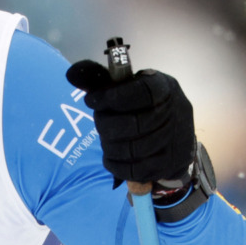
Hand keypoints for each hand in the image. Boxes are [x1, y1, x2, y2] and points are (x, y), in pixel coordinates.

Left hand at [65, 60, 195, 188]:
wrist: (174, 135)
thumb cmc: (142, 105)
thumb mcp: (127, 86)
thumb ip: (100, 79)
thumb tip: (71, 74)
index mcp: (163, 87)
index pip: (139, 92)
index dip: (110, 98)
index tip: (91, 101)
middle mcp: (174, 112)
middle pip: (133, 124)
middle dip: (106, 124)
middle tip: (99, 122)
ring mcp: (173, 140)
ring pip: (132, 150)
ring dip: (109, 146)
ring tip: (106, 140)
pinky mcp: (167, 164)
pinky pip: (134, 170)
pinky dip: (116, 165)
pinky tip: (111, 157)